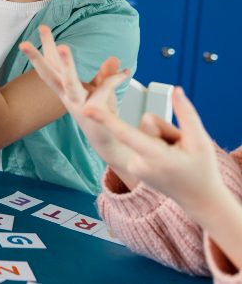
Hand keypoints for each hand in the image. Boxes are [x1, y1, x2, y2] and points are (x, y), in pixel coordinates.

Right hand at [20, 25, 139, 184]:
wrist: (110, 142)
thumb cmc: (103, 116)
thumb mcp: (103, 92)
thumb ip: (106, 75)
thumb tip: (113, 58)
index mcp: (66, 89)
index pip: (53, 65)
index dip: (47, 47)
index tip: (42, 27)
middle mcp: (67, 96)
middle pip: (49, 74)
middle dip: (36, 57)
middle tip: (23, 43)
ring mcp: (77, 105)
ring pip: (69, 82)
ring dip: (67, 65)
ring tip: (63, 47)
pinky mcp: (91, 112)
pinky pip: (102, 91)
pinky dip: (113, 81)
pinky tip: (124, 72)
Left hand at [87, 85, 227, 217]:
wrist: (200, 200)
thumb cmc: (202, 171)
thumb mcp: (201, 142)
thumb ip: (187, 114)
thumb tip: (176, 90)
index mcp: (154, 157)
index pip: (125, 133)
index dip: (105, 120)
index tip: (86, 109)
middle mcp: (138, 162)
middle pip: (147, 125)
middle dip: (165, 130)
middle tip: (181, 150)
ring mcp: (133, 166)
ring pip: (145, 133)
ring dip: (162, 139)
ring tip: (175, 157)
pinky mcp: (132, 165)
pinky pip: (142, 142)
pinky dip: (156, 147)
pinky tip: (167, 161)